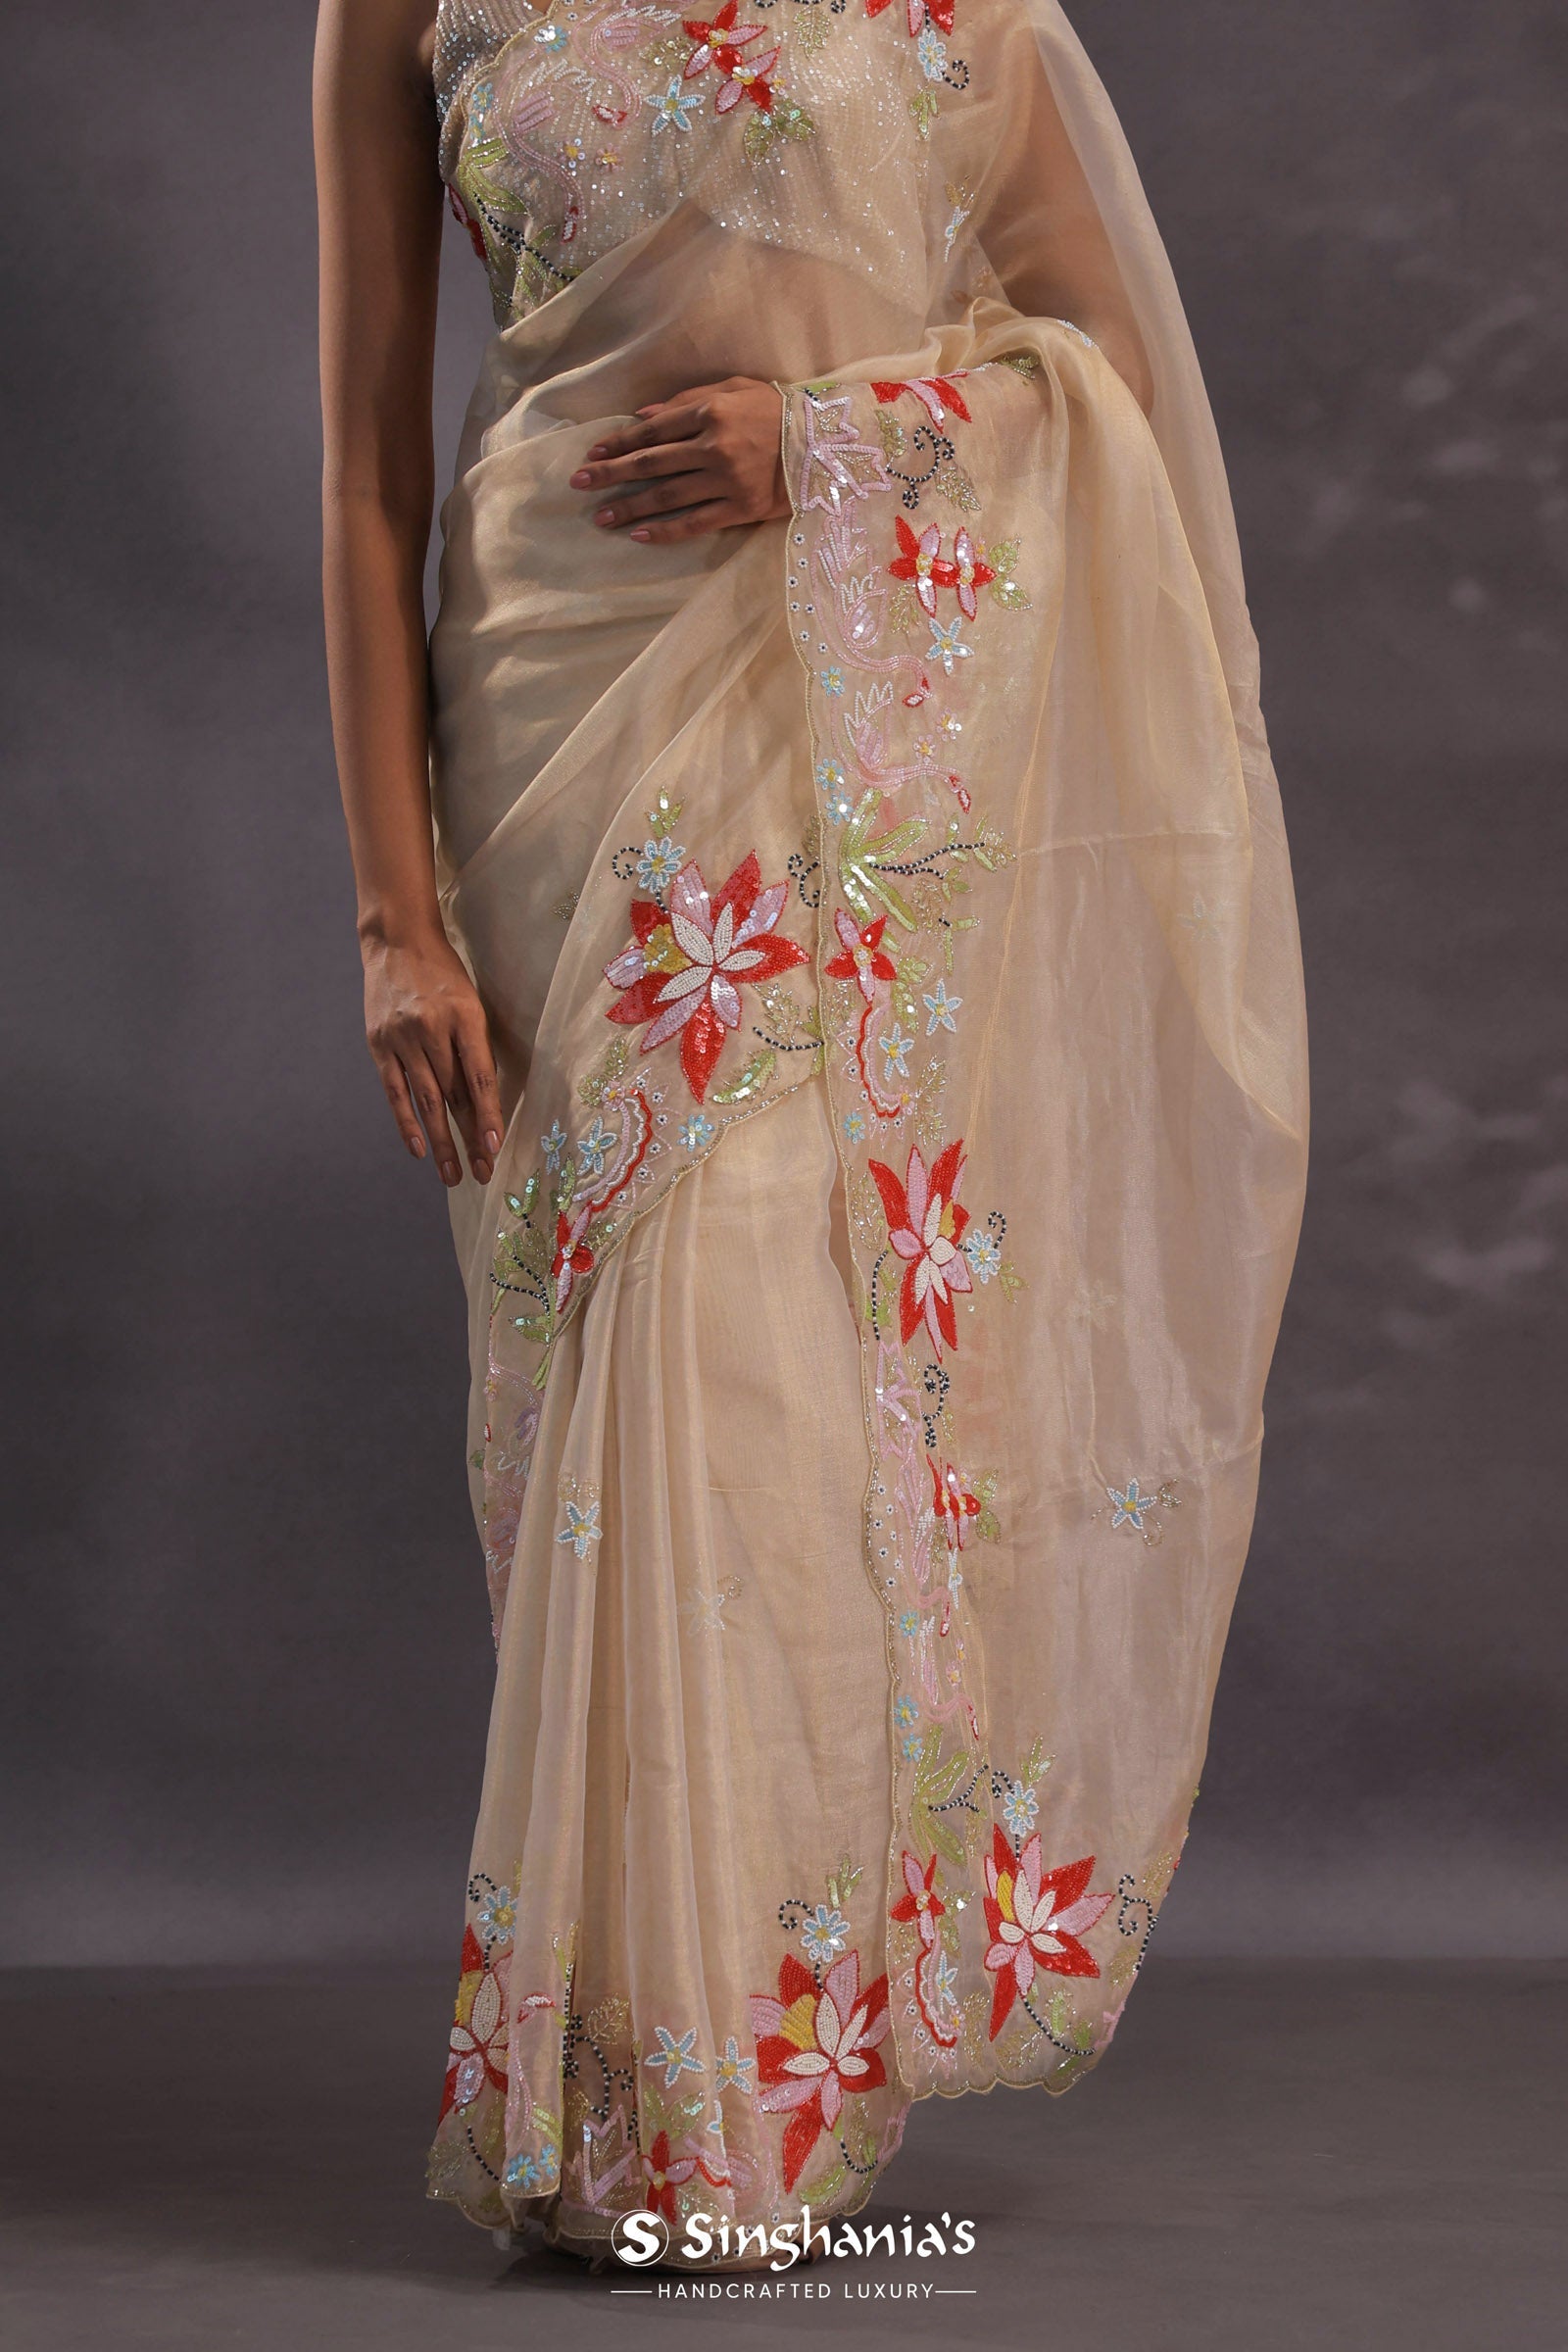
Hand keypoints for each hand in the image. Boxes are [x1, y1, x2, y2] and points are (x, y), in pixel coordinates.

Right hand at [362, 931, 503, 1187]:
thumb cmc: (444, 975)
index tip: (495, 1147)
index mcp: (465, 1015)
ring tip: (452, 1174)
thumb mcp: (471, 1002)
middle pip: (454, 1094)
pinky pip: (395, 1090)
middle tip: (482, 1174)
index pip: (480, 1075)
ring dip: (441, 1141)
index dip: (489, 1114)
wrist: (397, 940)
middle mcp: (432, 1027)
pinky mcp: (379, 1043)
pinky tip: (419, 1150)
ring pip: (426, 1100)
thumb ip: (475, 1048)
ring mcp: (402, 1036)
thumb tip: (484, 1104)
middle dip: (470, 1138)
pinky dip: (406, 1123)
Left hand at [568, 377, 788, 543]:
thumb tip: (643, 415)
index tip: (593, 453)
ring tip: (601, 517)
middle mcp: (713, 446)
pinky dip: (665, 531)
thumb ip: (688, 399)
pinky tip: (637, 535)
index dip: (619, 443)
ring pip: (667, 496)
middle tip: (579, 483)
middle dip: (611, 474)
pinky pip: (695, 523)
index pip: (653, 430)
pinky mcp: (741, 509)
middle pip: (651, 463)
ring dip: (630, 506)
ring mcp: (727, 480)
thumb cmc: (779, 410)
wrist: (828, 443)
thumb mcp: (736, 388)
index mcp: (710, 411)